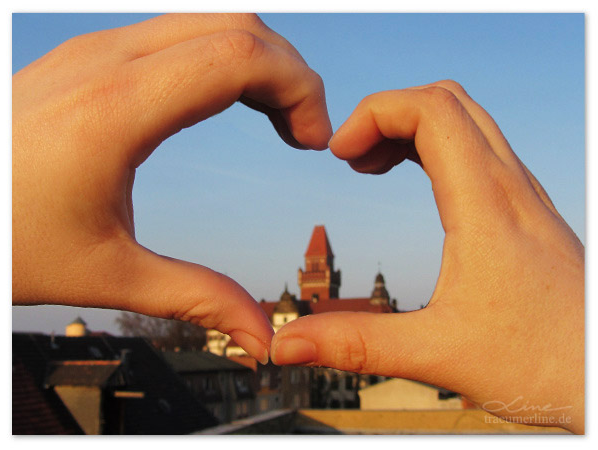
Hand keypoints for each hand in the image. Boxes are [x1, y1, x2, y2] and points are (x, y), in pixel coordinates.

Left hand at [12, 13, 331, 364]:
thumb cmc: (4, 240)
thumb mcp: (106, 273)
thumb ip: (196, 298)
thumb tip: (261, 337)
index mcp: (116, 109)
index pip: (240, 54)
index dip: (299, 88)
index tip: (312, 141)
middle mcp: (105, 61)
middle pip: (235, 25)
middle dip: (289, 72)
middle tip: (303, 131)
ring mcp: (92, 51)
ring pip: (206, 22)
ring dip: (256, 62)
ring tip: (274, 119)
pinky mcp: (86, 58)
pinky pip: (175, 34)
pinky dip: (219, 59)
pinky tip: (222, 104)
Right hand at [270, 80, 583, 432]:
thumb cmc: (544, 365)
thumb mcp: (438, 354)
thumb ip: (357, 345)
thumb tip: (288, 345)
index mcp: (487, 206)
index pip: (431, 108)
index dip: (374, 112)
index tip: (339, 153)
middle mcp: (510, 188)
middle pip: (446, 100)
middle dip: (387, 113)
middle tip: (350, 156)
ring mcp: (522, 196)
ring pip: (466, 120)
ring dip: (411, 126)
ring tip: (370, 165)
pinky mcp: (525, 212)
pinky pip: (478, 150)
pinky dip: (435, 146)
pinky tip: (417, 184)